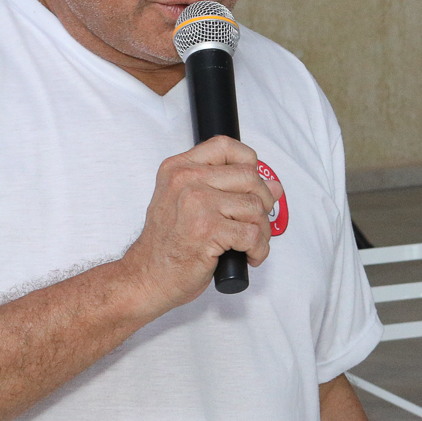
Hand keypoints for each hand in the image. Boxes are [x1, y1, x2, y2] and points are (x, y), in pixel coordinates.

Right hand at [118, 136, 283, 316]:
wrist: (147, 276)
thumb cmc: (168, 243)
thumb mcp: (186, 202)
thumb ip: (225, 187)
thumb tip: (274, 186)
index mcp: (178, 167)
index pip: (225, 145)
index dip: (249, 162)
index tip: (252, 184)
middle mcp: (186, 180)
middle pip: (249, 176)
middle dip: (263, 202)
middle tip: (257, 222)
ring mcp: (197, 204)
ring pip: (255, 206)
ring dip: (262, 230)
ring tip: (251, 244)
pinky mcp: (208, 230)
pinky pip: (253, 234)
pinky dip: (258, 249)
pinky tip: (248, 256)